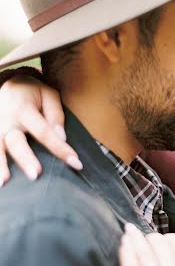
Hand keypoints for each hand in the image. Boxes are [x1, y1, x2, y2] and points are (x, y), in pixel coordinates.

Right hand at [0, 68, 82, 184]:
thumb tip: (61, 137)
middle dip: (26, 159)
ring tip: (4, 182)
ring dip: (1, 166)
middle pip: (16, 142)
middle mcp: (7, 120)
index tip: (76, 163)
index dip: (60, 148)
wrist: (6, 83)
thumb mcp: (48, 95)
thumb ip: (56, 114)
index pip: (45, 132)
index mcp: (24, 109)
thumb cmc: (31, 93)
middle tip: (36, 174)